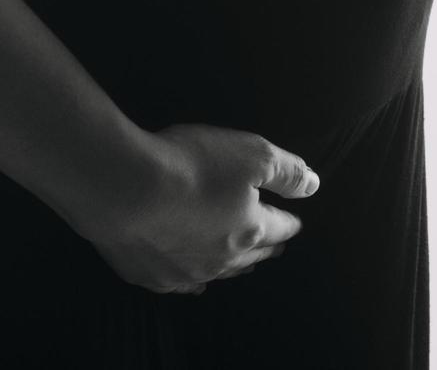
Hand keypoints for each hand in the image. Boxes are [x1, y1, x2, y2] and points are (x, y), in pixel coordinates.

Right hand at [71, 123, 319, 295]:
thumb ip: (286, 170)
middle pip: (252, 255)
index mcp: (249, 229)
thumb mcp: (251, 153)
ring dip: (234, 265)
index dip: (289, 222)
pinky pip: (181, 283)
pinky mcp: (149, 275)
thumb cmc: (189, 165)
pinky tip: (195, 282)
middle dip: (265, 247)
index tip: (295, 222)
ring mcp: (184, 271)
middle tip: (274, 245)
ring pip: (220, 273)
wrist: (123, 186)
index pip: (279, 228)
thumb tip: (313, 185)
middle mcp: (221, 259)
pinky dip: (194, 280)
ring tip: (243, 262)